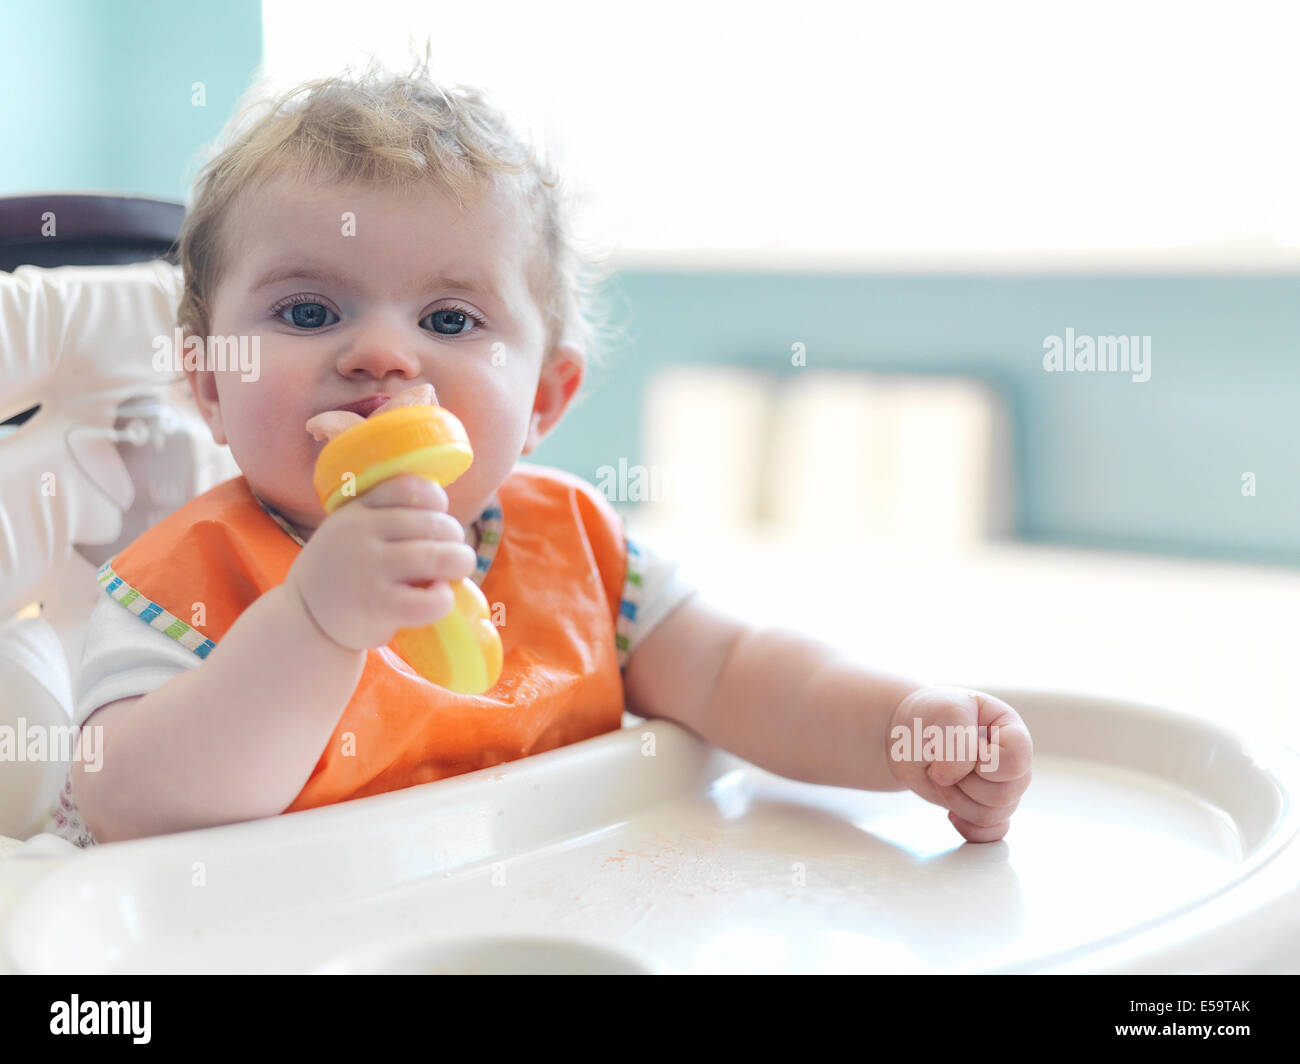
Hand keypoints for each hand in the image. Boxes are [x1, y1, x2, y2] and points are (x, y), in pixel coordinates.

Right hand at [283, 475, 477, 652]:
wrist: (305, 620)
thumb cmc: (345, 573)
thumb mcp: (352, 530)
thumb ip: (387, 516)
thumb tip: (447, 524)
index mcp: (357, 510)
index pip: (409, 488)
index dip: (435, 502)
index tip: (435, 518)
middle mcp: (360, 534)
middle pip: (434, 523)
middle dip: (454, 538)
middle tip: (451, 554)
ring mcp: (368, 570)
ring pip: (437, 556)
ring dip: (459, 563)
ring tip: (453, 573)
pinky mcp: (378, 606)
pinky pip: (431, 599)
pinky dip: (445, 598)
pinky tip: (435, 598)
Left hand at [886, 686, 1032, 842]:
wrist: (910, 738)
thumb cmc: (930, 717)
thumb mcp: (944, 712)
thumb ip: (956, 741)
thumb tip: (953, 778)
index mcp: (1010, 729)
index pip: (1017, 759)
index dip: (987, 761)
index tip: (965, 748)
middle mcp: (1012, 761)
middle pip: (1005, 793)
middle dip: (964, 782)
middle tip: (942, 763)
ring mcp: (1002, 787)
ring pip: (994, 814)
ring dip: (957, 799)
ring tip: (941, 777)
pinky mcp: (987, 808)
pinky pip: (991, 832)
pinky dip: (967, 827)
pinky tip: (950, 812)